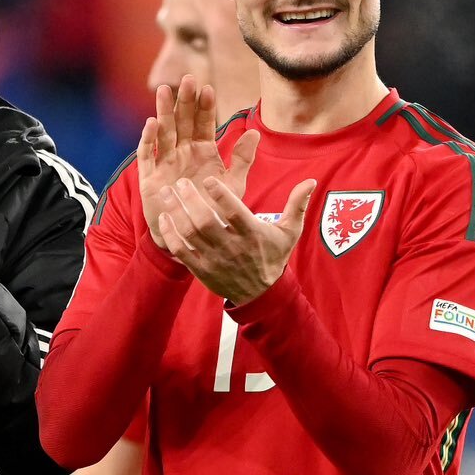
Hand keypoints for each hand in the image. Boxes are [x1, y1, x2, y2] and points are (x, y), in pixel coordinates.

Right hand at [137, 74, 250, 249]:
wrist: (193, 235)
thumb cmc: (213, 209)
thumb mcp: (233, 184)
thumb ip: (242, 159)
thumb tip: (254, 132)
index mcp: (203, 151)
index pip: (204, 123)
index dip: (205, 107)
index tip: (208, 89)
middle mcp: (183, 152)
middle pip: (183, 121)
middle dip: (185, 101)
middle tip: (187, 79)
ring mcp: (165, 162)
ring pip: (164, 131)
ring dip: (164, 111)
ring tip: (165, 91)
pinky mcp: (150, 176)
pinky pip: (147, 154)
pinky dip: (148, 139)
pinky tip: (151, 123)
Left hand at [154, 169, 315, 305]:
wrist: (262, 294)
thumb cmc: (273, 256)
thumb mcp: (290, 232)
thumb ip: (297, 205)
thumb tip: (311, 181)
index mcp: (252, 234)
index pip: (234, 212)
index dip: (220, 195)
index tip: (208, 179)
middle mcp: (232, 247)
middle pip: (207, 222)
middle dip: (191, 201)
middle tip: (180, 183)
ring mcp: (215, 260)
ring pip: (191, 234)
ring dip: (176, 213)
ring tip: (166, 194)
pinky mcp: (202, 270)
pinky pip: (182, 251)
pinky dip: (171, 235)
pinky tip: (163, 218)